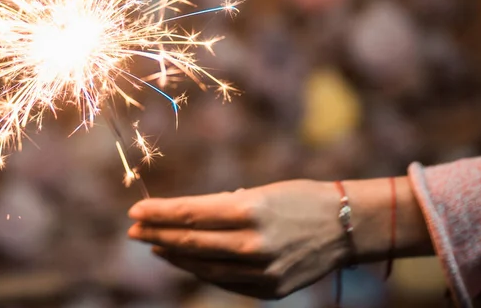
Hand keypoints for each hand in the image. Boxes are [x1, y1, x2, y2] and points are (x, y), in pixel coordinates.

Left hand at [127, 180, 347, 299]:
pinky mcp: (269, 289)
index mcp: (251, 210)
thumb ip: (225, 208)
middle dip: (157, 234)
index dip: (158, 212)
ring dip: (174, 255)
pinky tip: (185, 261)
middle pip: (191, 241)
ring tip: (155, 245)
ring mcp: (261, 271)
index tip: (135, 210)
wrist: (346, 227)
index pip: (190, 213)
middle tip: (134, 230)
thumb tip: (190, 216)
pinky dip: (201, 270)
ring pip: (203, 266)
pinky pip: (225, 280)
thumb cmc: (301, 198)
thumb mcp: (262, 192)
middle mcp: (253, 243)